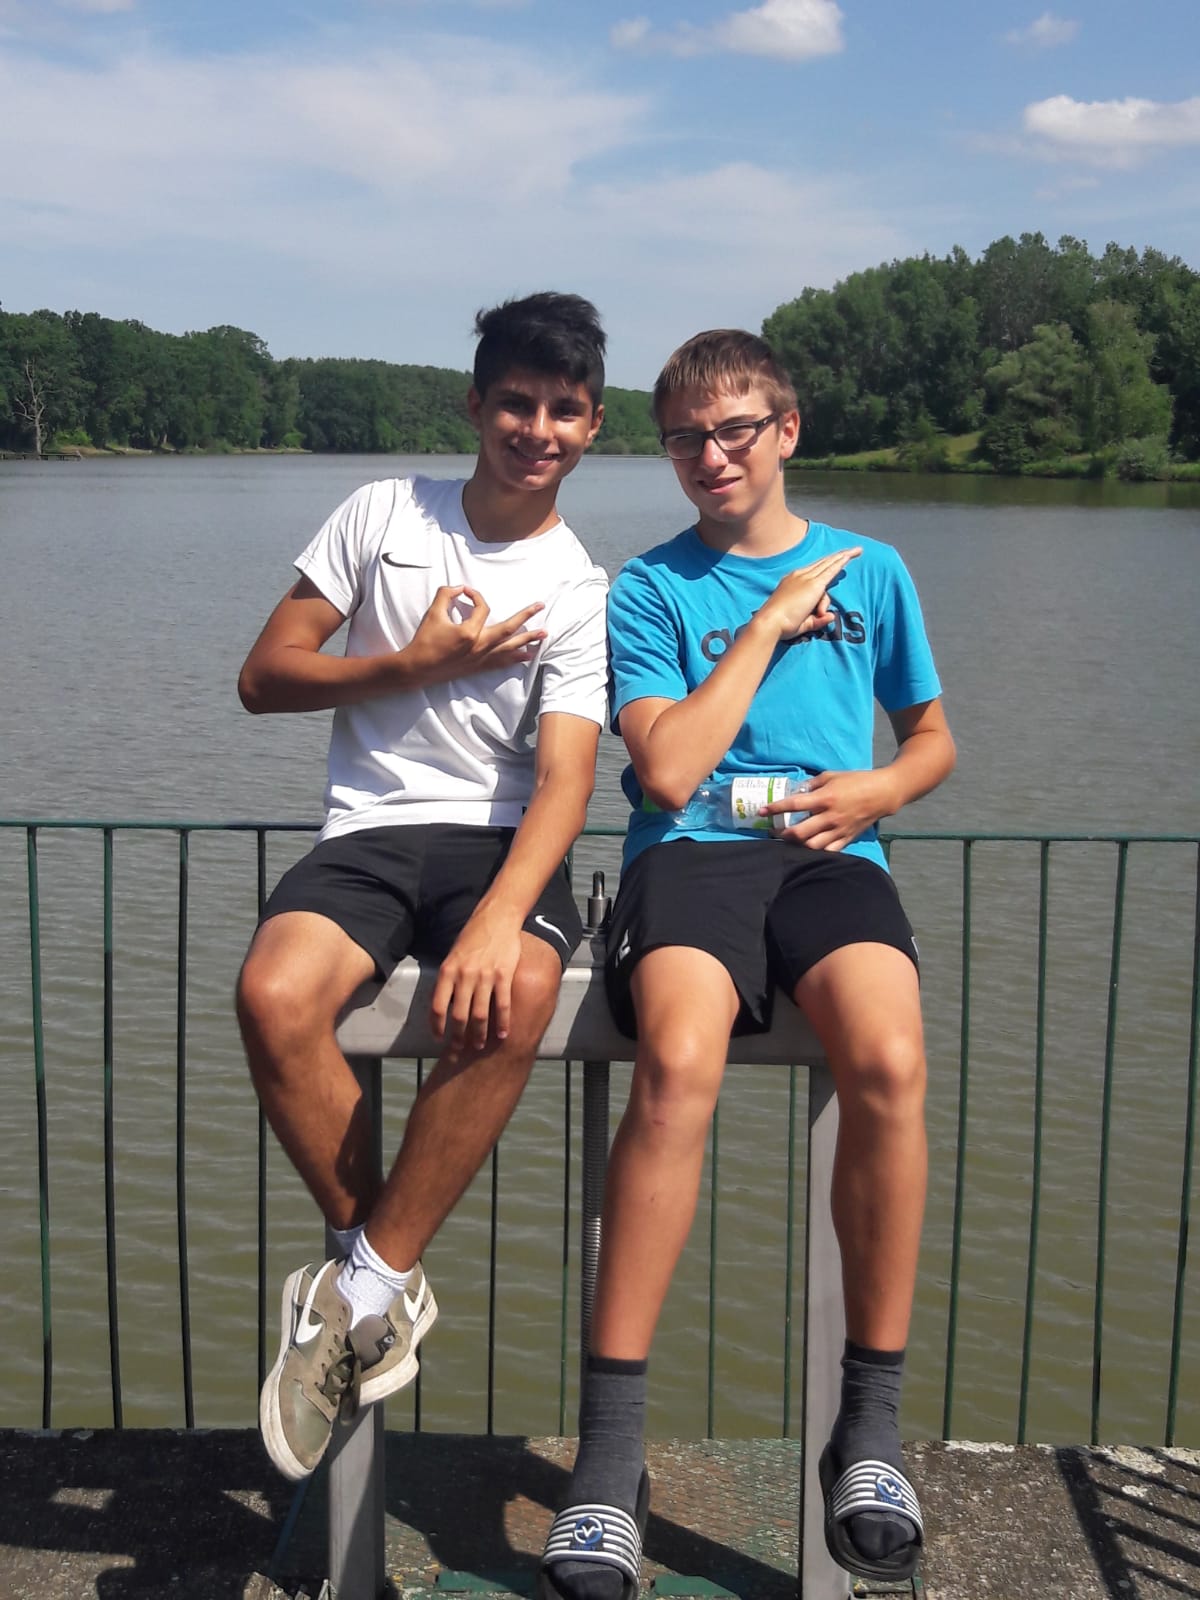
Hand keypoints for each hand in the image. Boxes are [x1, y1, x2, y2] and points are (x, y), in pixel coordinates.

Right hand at [402, 586, 545, 685]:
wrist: (418, 668)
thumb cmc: (425, 640)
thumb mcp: (433, 613)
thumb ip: (445, 594)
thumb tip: (458, 587)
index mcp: (469, 632)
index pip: (482, 608)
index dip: (476, 596)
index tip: (467, 592)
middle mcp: (479, 646)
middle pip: (508, 629)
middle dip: (526, 616)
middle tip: (540, 606)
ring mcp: (480, 658)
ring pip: (509, 648)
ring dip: (528, 640)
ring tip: (544, 634)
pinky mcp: (478, 667)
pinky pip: (502, 662)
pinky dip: (515, 658)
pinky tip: (527, 656)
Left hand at [429, 907, 523, 1054]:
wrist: (497, 918)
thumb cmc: (472, 937)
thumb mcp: (452, 955)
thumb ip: (447, 979)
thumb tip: (440, 1003)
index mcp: (448, 971)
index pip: (438, 1006)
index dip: (437, 1026)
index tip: (438, 1038)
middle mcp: (464, 975)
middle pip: (459, 1015)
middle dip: (458, 1036)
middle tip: (459, 1049)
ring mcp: (485, 976)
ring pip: (480, 1014)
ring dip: (479, 1034)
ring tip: (479, 1046)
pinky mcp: (504, 975)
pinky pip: (502, 1004)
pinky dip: (502, 1022)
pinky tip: (503, 1034)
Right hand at [756, 548, 860, 641]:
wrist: (770, 622)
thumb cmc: (781, 625)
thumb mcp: (802, 622)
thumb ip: (817, 620)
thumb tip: (831, 616)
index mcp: (792, 581)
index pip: (813, 570)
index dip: (825, 564)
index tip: (834, 560)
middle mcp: (799, 576)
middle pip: (823, 564)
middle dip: (838, 556)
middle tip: (854, 550)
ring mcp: (806, 579)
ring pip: (829, 567)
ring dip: (843, 558)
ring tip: (857, 551)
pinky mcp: (814, 585)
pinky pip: (831, 570)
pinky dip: (841, 562)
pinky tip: (850, 556)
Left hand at [766, 768, 897, 851]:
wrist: (882, 793)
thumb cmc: (856, 781)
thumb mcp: (831, 776)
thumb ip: (812, 785)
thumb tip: (796, 792)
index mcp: (825, 798)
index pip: (794, 805)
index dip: (775, 808)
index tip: (762, 811)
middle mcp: (830, 816)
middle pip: (799, 832)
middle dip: (782, 834)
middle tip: (773, 831)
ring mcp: (839, 830)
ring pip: (812, 846)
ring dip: (797, 845)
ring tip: (789, 840)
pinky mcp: (847, 838)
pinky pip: (828, 851)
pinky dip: (816, 851)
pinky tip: (807, 847)